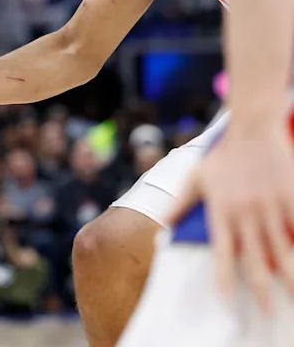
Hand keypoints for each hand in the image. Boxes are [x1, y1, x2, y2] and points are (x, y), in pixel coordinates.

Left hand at [165, 116, 293, 313]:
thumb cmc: (222, 156)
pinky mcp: (290, 198)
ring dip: (292, 277)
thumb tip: (162, 224)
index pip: (222, 252)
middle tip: (269, 313)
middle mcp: (246, 215)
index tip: (225, 299)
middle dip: (263, 289)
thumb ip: (180, 202)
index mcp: (222, 212)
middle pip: (256, 259)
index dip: (223, 276)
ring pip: (284, 250)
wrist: (251, 130)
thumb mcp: (196, 178)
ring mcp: (271, 208)